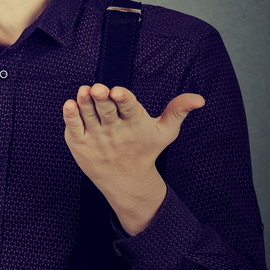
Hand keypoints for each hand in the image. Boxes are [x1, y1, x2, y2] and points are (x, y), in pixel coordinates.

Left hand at [63, 84, 203, 234]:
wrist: (127, 181)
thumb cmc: (145, 150)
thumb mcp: (165, 132)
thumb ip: (178, 111)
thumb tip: (199, 98)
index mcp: (134, 123)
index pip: (128, 108)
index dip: (123, 98)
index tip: (117, 91)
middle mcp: (114, 131)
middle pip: (107, 111)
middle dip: (102, 99)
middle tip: (98, 88)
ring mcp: (96, 137)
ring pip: (88, 116)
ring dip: (84, 103)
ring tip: (83, 91)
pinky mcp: (80, 143)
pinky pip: (73, 128)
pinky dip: (70, 117)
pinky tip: (69, 105)